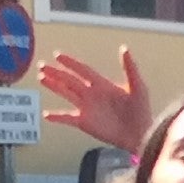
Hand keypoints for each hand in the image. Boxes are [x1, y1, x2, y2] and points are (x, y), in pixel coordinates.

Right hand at [39, 48, 153, 153]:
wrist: (140, 134)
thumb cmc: (141, 110)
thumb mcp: (138, 87)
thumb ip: (130, 68)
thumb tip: (124, 48)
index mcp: (103, 84)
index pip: (83, 70)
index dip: (70, 62)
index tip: (58, 55)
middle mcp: (92, 94)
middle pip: (70, 80)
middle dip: (56, 73)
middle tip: (42, 65)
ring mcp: (87, 108)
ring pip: (66, 94)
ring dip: (54, 87)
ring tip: (41, 78)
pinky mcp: (85, 123)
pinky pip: (67, 118)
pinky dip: (57, 117)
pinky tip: (46, 115)